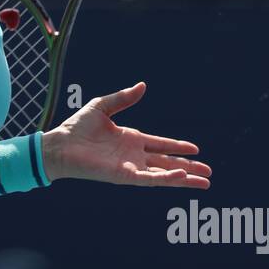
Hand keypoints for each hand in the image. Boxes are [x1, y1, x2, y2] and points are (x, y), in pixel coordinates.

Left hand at [42, 82, 211, 187]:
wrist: (59, 145)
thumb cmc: (76, 128)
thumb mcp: (102, 106)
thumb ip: (123, 98)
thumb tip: (143, 85)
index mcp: (131, 139)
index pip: (161, 144)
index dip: (179, 147)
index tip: (196, 149)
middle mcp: (133, 155)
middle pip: (167, 162)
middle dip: (188, 167)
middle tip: (209, 172)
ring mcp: (130, 167)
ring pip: (163, 174)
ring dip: (184, 178)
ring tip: (205, 182)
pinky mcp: (123, 176)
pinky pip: (149, 179)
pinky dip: (166, 178)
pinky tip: (181, 176)